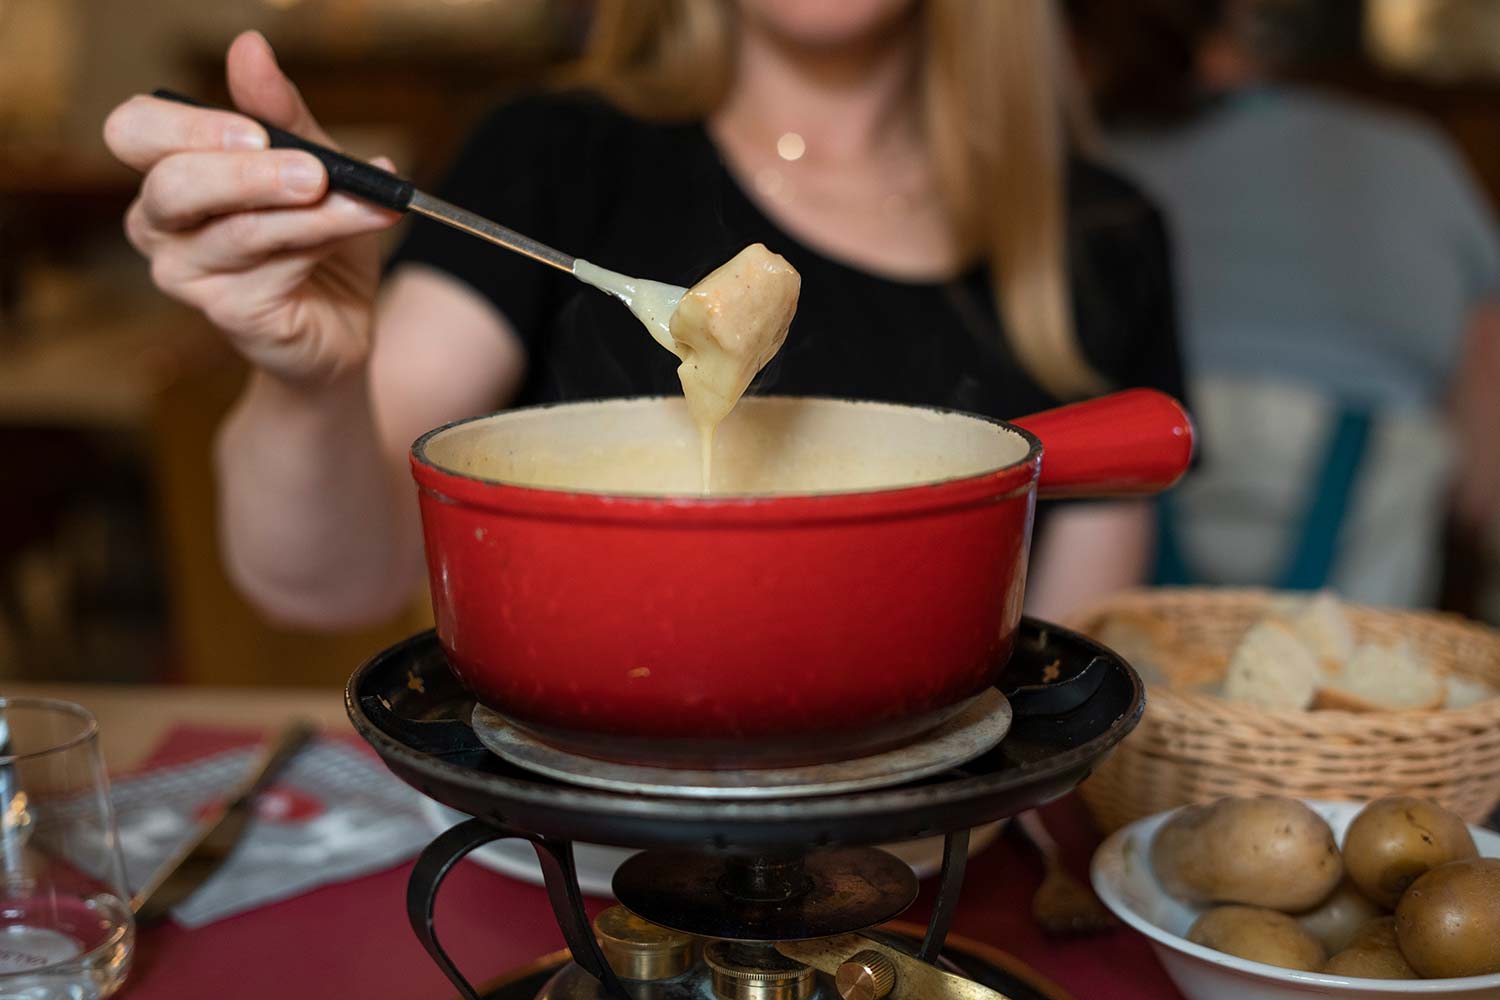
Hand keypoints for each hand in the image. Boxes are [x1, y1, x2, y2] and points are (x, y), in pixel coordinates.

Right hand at [104, 30, 398, 386]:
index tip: (252, 127)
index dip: (186, 126)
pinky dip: (327, 239)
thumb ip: (282, 116)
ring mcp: (187, 273)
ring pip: (239, 230)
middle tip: (313, 171)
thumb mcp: (313, 165)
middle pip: (172, 184)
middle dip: (246, 172)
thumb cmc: (316, 241)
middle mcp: (161, 223)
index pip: (136, 131)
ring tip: (365, 200)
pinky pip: (275, 268)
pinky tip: (366, 223)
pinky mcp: (228, 312)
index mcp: (168, 172)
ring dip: (312, 211)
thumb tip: (250, 47)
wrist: (344, 323)